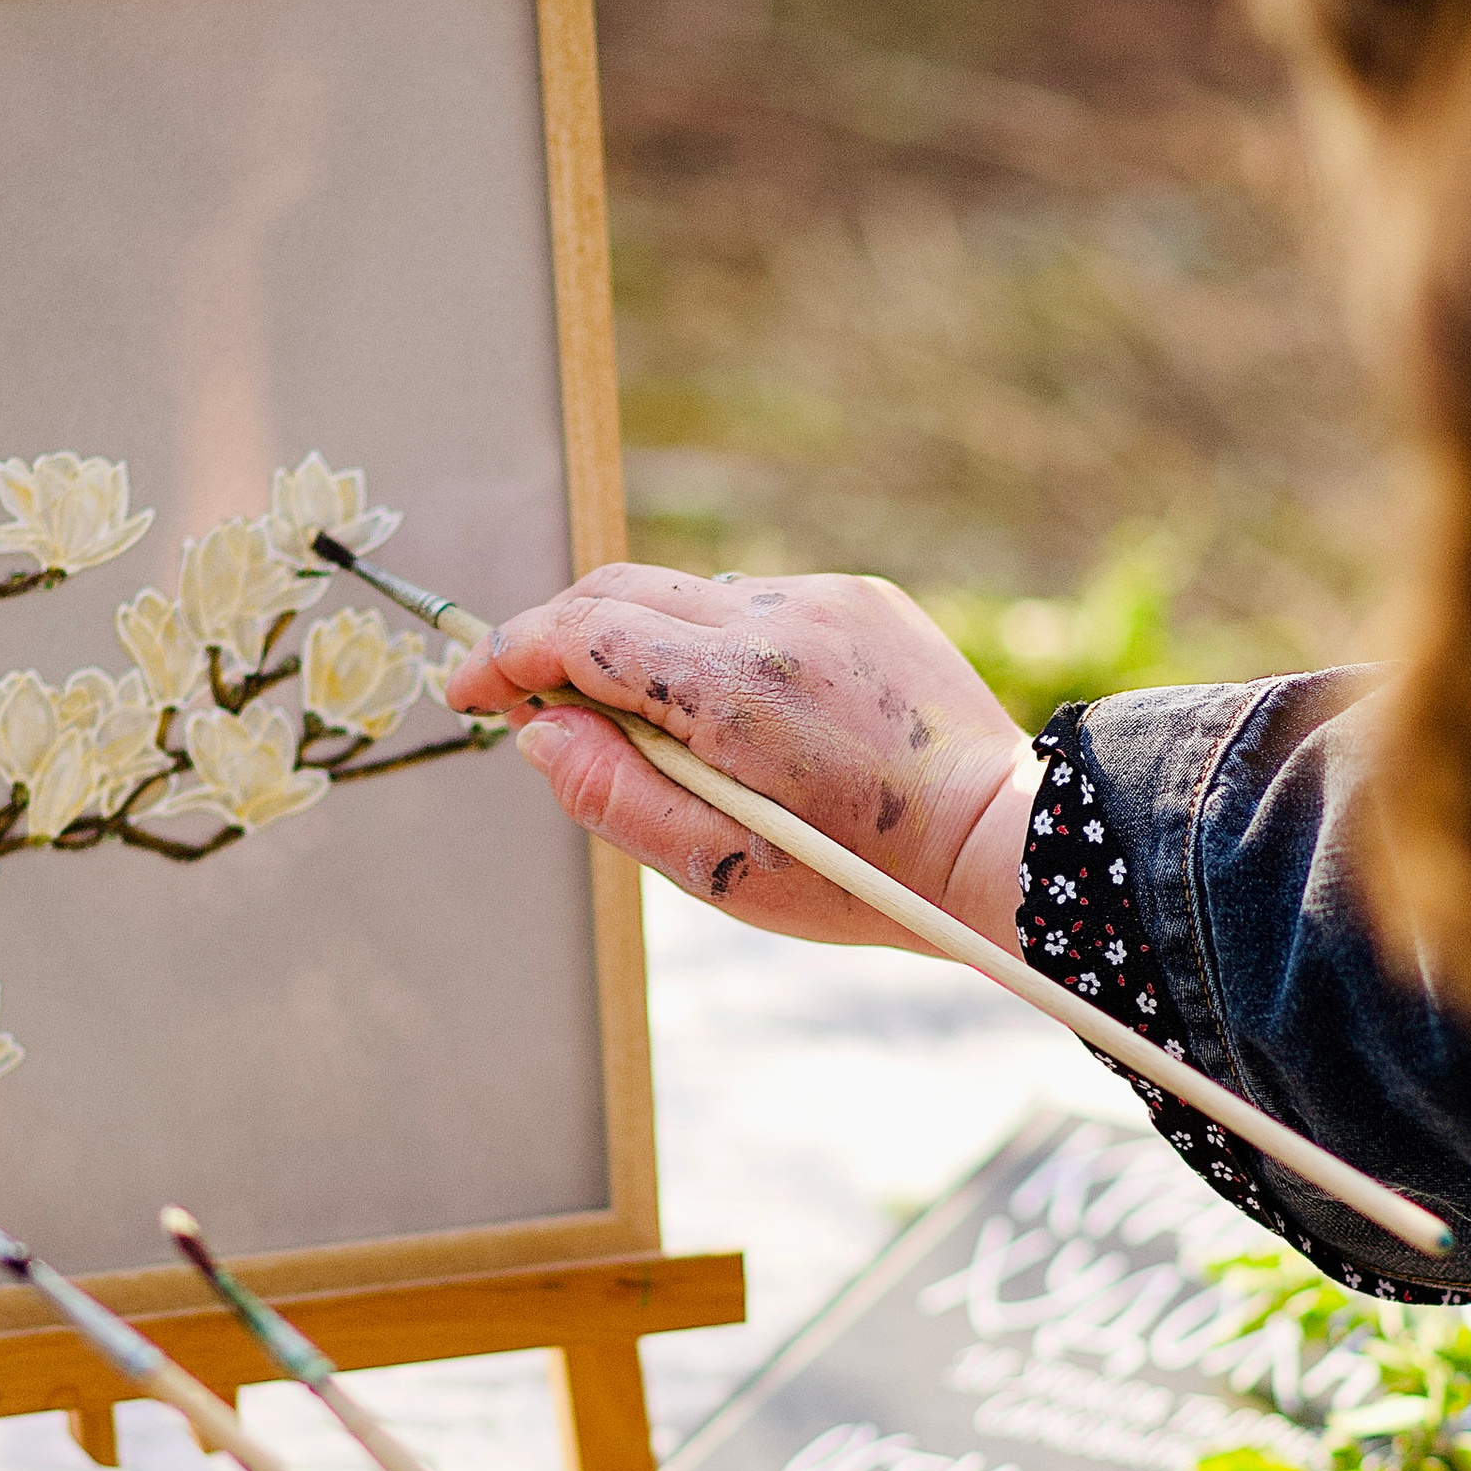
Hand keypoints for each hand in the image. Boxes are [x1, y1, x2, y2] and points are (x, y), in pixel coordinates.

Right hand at [443, 565, 1034, 955]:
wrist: (1001, 840)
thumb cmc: (861, 879)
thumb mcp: (720, 872)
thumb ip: (615, 798)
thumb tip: (537, 734)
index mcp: (731, 687)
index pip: (580, 633)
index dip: (507, 657)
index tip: (470, 690)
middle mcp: (773, 615)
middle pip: (617, 591)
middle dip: (556, 639)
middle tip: (531, 704)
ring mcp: (822, 597)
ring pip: (684, 594)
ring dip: (644, 646)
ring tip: (657, 734)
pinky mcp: (860, 596)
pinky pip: (753, 603)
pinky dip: (718, 645)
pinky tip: (746, 718)